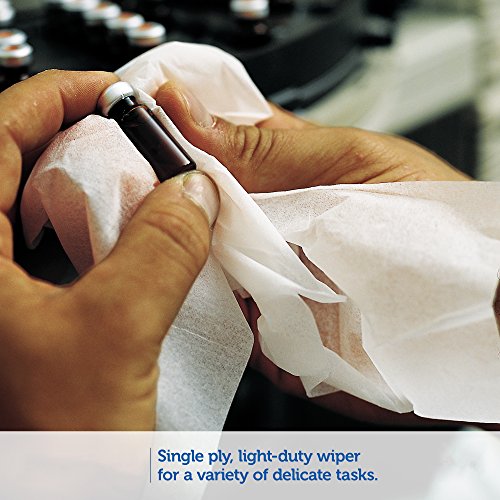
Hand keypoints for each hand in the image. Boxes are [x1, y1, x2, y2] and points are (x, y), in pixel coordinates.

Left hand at [0, 71, 218, 429]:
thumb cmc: (47, 454)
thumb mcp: (114, 337)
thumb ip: (161, 252)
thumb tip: (193, 193)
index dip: (61, 98)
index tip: (116, 92)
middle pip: (22, 168)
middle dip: (88, 146)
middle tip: (142, 146)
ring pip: (45, 214)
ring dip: (101, 197)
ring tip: (147, 195)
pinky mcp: (24, 321)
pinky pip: (62, 256)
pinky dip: (102, 240)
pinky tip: (135, 248)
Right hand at [155, 82, 476, 426]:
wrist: (469, 318)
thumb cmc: (429, 231)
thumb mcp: (353, 165)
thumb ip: (272, 150)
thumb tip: (190, 112)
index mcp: (285, 173)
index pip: (210, 144)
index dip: (171, 136)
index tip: (137, 131)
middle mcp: (266, 228)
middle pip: (193, 209)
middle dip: (162, 201)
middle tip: (132, 190)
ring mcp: (260, 282)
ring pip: (194, 264)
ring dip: (173, 254)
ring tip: (152, 240)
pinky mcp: (264, 336)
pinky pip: (215, 320)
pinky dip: (196, 306)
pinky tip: (181, 291)